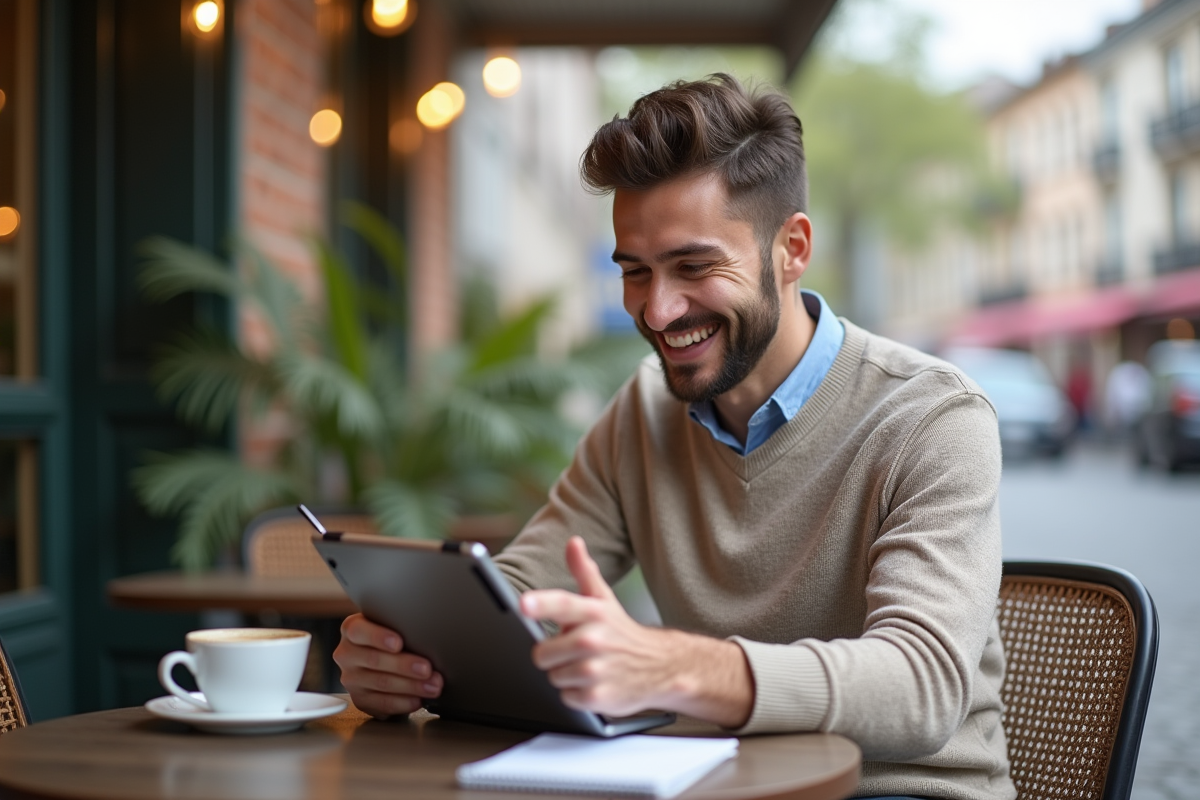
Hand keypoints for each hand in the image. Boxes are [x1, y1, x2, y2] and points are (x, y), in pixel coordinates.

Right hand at [333, 613, 443, 718]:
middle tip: (427, 669)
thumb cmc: (390, 638)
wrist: (381, 660)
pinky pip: (383, 703)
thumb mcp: (391, 626)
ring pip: (382, 683)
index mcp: (352, 629)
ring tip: (432, 685)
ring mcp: (352, 679)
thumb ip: (400, 627)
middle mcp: (347, 654)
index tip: (398, 643)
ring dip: (411, 686)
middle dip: (404, 666)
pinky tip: (418, 699)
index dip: (378, 637)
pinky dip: (404, 702)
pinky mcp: (360, 700)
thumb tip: (426, 636)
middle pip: (374, 660)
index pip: (359, 631)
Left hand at [520, 537, 753, 726]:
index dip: (541, 604)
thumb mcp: (604, 599)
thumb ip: (584, 571)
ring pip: (553, 676)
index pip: (562, 604)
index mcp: (592, 612)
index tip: (524, 604)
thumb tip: (573, 542)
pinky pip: (566, 698)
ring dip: (565, 675)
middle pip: (542, 653)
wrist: (662, 667)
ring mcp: (596, 670)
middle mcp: (593, 640)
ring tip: (586, 667)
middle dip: (553, 654)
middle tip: (573, 650)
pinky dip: (576, 695)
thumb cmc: (622, 632)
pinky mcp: (597, 697)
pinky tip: (593, 685)